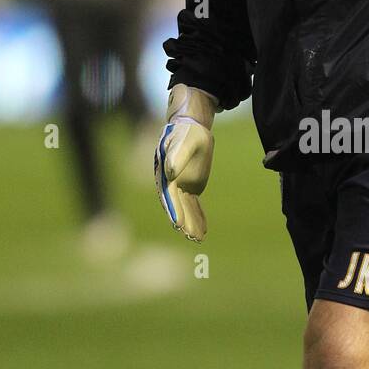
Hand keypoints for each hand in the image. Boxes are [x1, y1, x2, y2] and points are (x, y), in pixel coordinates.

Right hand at [154, 84, 217, 240]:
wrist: (192, 129)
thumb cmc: (188, 133)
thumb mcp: (186, 140)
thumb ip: (179, 154)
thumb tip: (171, 172)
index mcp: (165, 172)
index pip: (168, 194)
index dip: (173, 209)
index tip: (178, 223)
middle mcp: (170, 182)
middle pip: (176, 206)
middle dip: (183, 221)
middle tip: (190, 236)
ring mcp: (180, 187)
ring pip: (185, 209)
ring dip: (191, 224)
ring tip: (197, 239)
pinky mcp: (191, 188)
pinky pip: (194, 206)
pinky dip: (198, 217)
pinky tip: (203, 230)